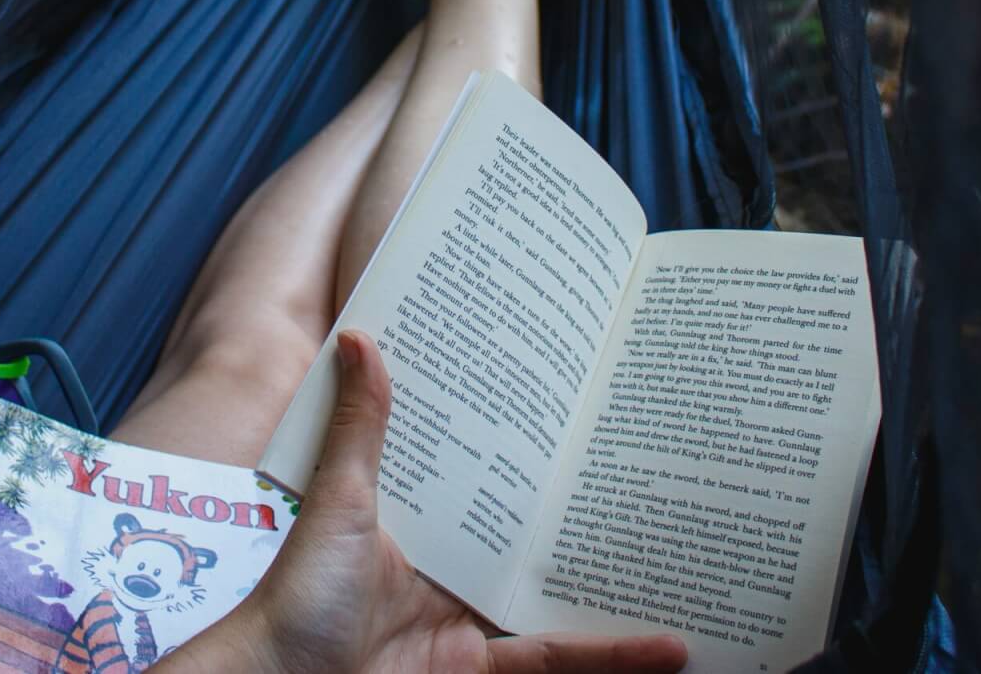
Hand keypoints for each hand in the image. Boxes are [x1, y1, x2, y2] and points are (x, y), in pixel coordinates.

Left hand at [155, 331, 686, 673]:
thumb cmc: (297, 596)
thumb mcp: (340, 503)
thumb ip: (359, 430)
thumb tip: (361, 339)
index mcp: (415, 513)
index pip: (478, 464)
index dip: (519, 433)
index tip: (567, 392)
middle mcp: (446, 561)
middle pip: (526, 525)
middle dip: (582, 498)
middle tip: (646, 456)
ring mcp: (467, 616)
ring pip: (553, 588)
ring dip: (612, 575)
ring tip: (683, 549)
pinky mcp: (482, 665)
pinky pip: (555, 656)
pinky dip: (611, 653)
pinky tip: (671, 646)